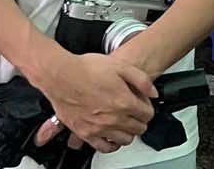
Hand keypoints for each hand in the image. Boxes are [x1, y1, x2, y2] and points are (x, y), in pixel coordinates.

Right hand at [32, 51, 156, 153]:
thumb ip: (141, 80)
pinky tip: (112, 136)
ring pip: (125, 140)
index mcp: (124, 101)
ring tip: (125, 123)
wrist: (60, 75)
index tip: (143, 104)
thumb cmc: (85, 69)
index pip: (147, 114)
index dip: (147, 107)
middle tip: (135, 113)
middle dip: (140, 120)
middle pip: (139, 128)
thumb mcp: (120, 65)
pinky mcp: (85, 133)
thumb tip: (153, 93)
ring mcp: (100, 128)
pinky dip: (112, 144)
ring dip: (129, 132)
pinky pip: (105, 147)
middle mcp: (114, 118)